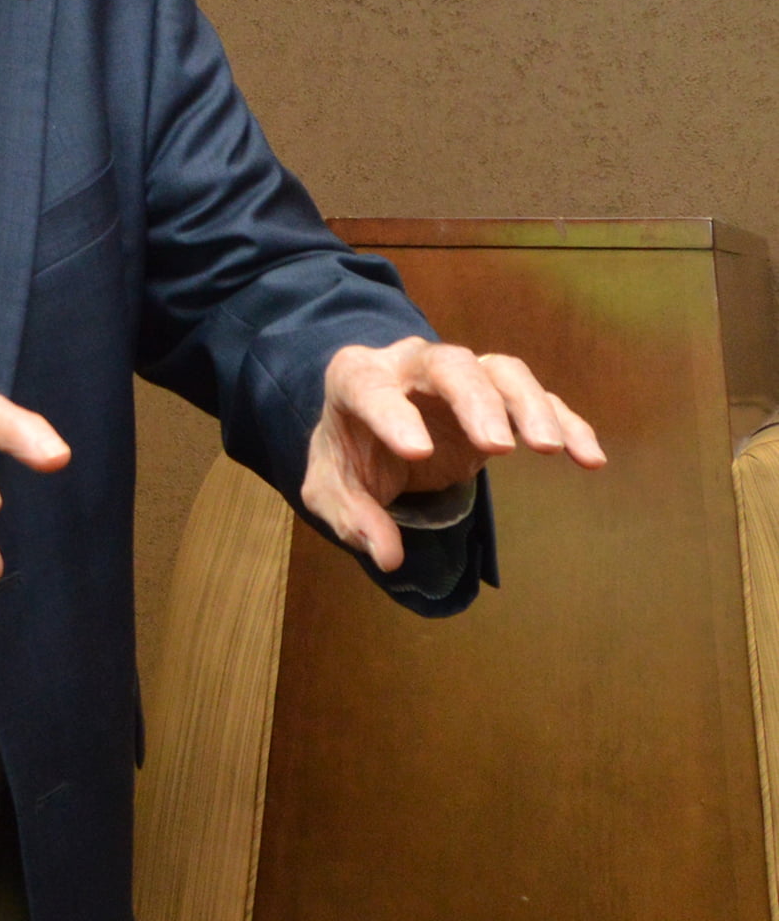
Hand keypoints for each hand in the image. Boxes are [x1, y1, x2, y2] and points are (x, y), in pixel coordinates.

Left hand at [304, 337, 602, 572]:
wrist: (369, 429)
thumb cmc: (350, 454)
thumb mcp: (331, 489)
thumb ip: (352, 518)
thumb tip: (386, 556)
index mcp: (356, 377)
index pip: (369, 387)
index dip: (392, 417)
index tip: (416, 452)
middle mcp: (411, 364)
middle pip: (450, 365)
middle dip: (475, 402)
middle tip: (497, 447)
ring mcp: (460, 376)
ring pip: (502, 372)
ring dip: (529, 406)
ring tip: (549, 449)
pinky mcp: (498, 398)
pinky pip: (541, 399)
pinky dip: (568, 423)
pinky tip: (589, 459)